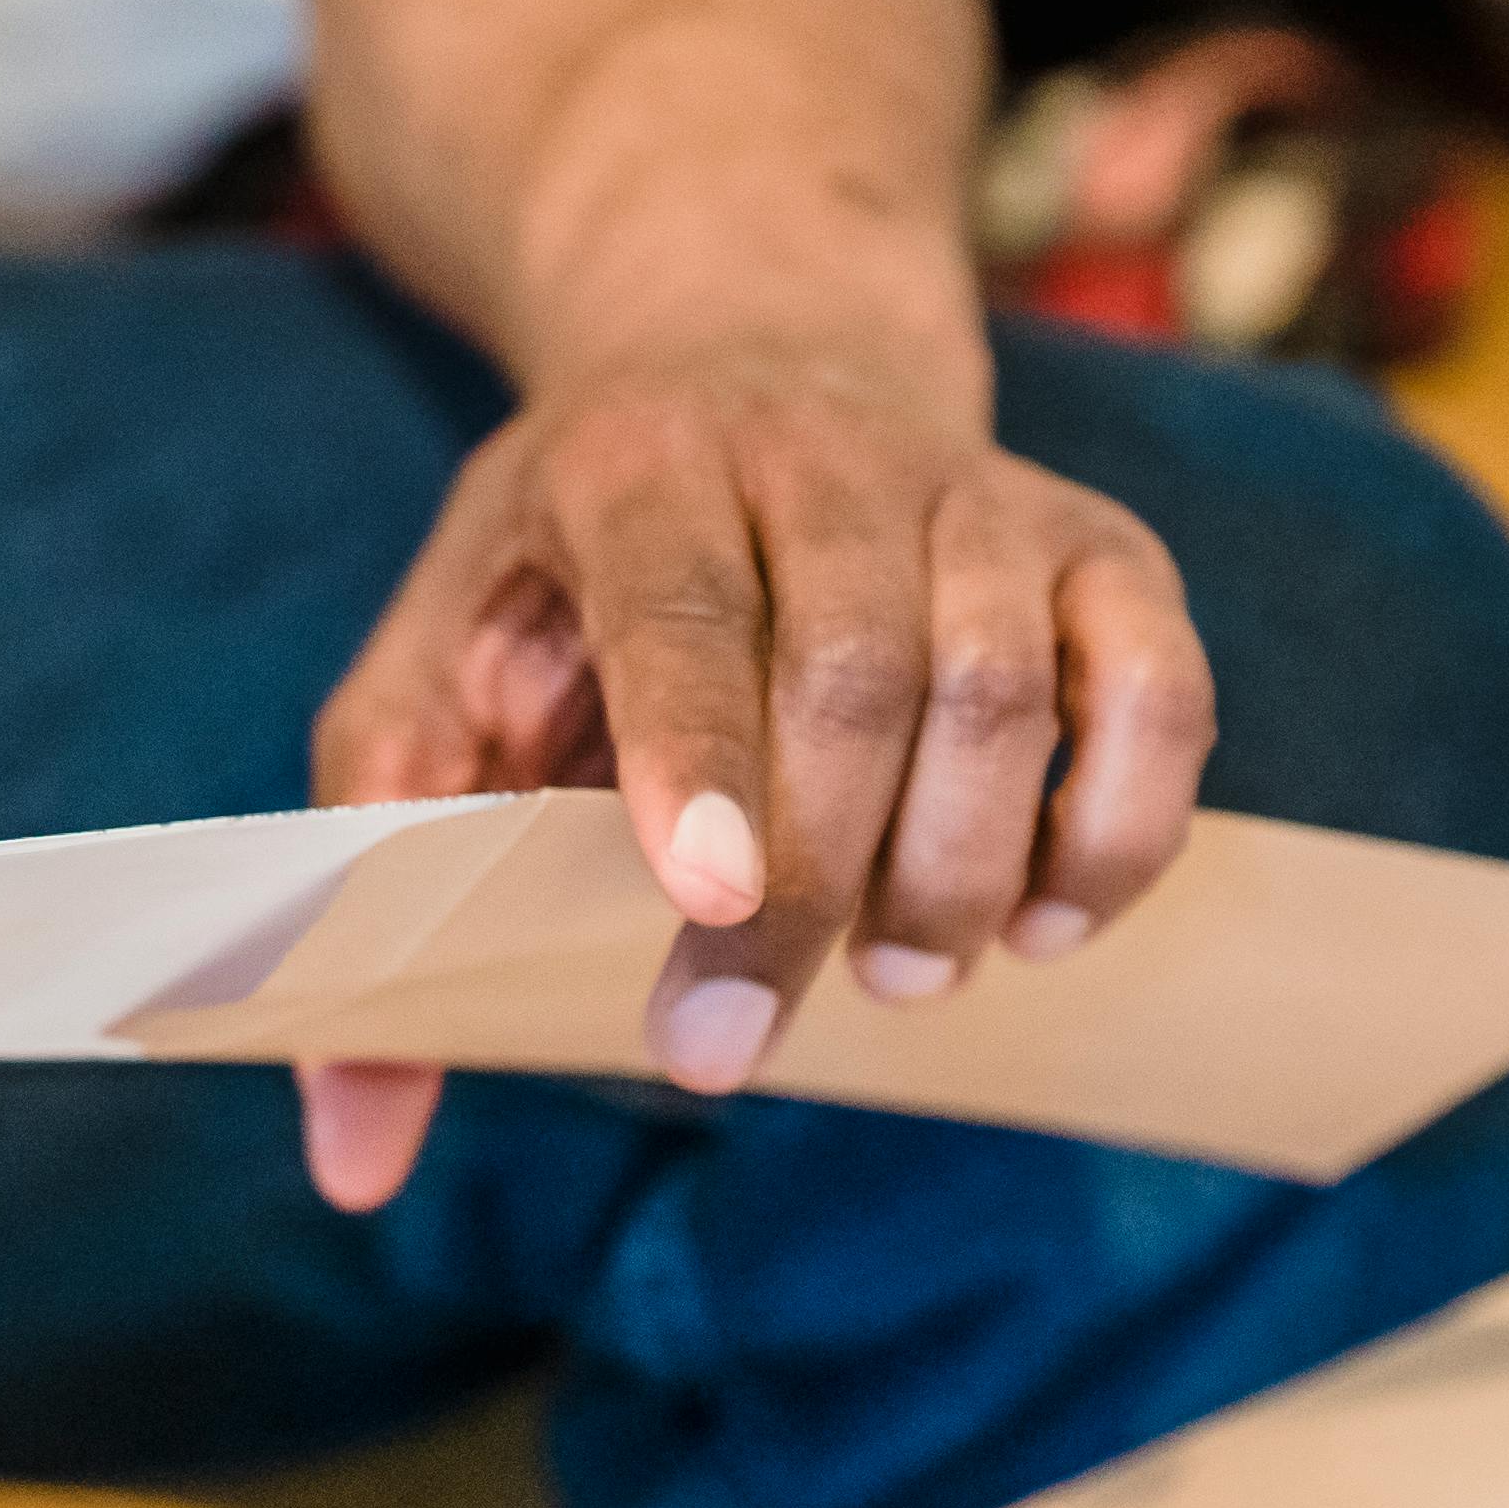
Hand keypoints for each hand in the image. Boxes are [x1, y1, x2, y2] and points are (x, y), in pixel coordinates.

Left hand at [293, 341, 1214, 1209]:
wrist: (748, 349)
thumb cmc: (567, 571)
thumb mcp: (430, 673)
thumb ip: (374, 880)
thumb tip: (351, 1158)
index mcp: (635, 470)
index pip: (682, 608)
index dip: (700, 754)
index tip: (702, 898)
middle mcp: (816, 455)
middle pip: (856, 668)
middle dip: (814, 879)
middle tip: (741, 1037)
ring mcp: (976, 491)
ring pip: (1007, 679)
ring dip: (963, 863)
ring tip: (900, 977)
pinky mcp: (1098, 542)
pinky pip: (1157, 682)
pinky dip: (1121, 821)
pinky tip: (1047, 923)